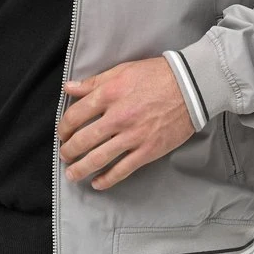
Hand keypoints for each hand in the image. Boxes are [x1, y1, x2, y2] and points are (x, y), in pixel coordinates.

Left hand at [58, 56, 194, 189]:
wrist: (190, 86)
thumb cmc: (157, 75)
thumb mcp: (122, 70)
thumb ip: (94, 82)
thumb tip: (69, 87)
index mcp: (109, 94)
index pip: (76, 115)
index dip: (64, 127)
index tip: (63, 133)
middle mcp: (118, 117)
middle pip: (83, 140)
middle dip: (69, 151)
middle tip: (65, 155)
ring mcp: (133, 136)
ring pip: (98, 158)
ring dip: (81, 169)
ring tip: (72, 174)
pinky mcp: (148, 150)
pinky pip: (122, 170)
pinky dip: (107, 179)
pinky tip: (98, 183)